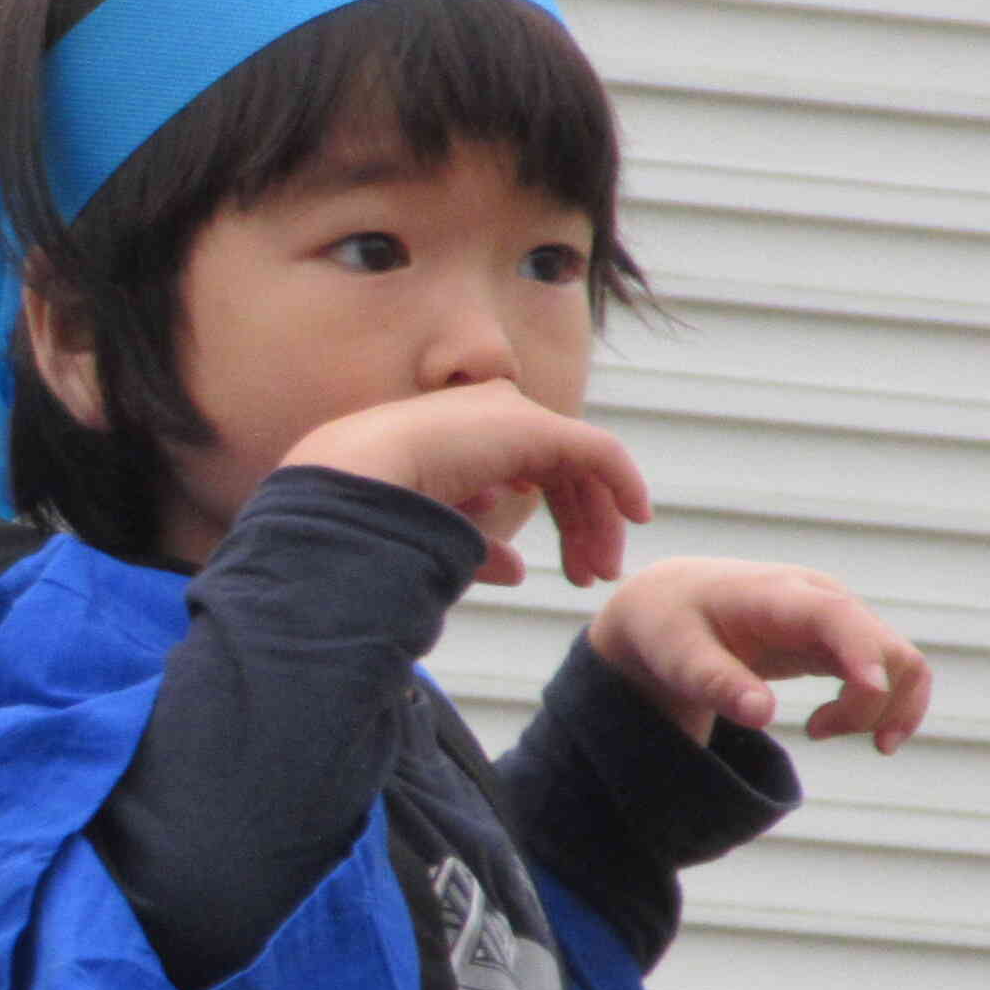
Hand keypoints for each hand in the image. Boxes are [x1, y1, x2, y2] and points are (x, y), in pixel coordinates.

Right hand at [283, 381, 650, 588]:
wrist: (352, 485)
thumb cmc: (371, 514)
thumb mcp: (434, 535)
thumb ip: (479, 548)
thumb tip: (518, 572)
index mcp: (460, 432)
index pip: (530, 468)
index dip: (558, 517)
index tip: (565, 570)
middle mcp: (489, 414)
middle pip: (561, 468)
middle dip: (582, 524)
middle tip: (594, 575)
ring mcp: (512, 415)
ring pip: (582, 465)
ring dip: (599, 519)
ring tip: (603, 569)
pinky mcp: (535, 427)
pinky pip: (599, 453)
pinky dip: (623, 483)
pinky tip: (637, 518)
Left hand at [589, 558, 930, 751]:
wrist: (672, 601)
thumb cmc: (669, 624)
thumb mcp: (675, 655)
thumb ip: (716, 683)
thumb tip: (761, 716)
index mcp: (778, 594)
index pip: (837, 616)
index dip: (863, 651)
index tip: (872, 692)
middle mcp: (824, 599)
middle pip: (886, 648)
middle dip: (870, 704)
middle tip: (815, 733)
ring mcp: (839, 620)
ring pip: (901, 664)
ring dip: (882, 711)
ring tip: (817, 731)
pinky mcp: (841, 641)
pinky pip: (889, 674)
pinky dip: (882, 707)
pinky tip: (831, 727)